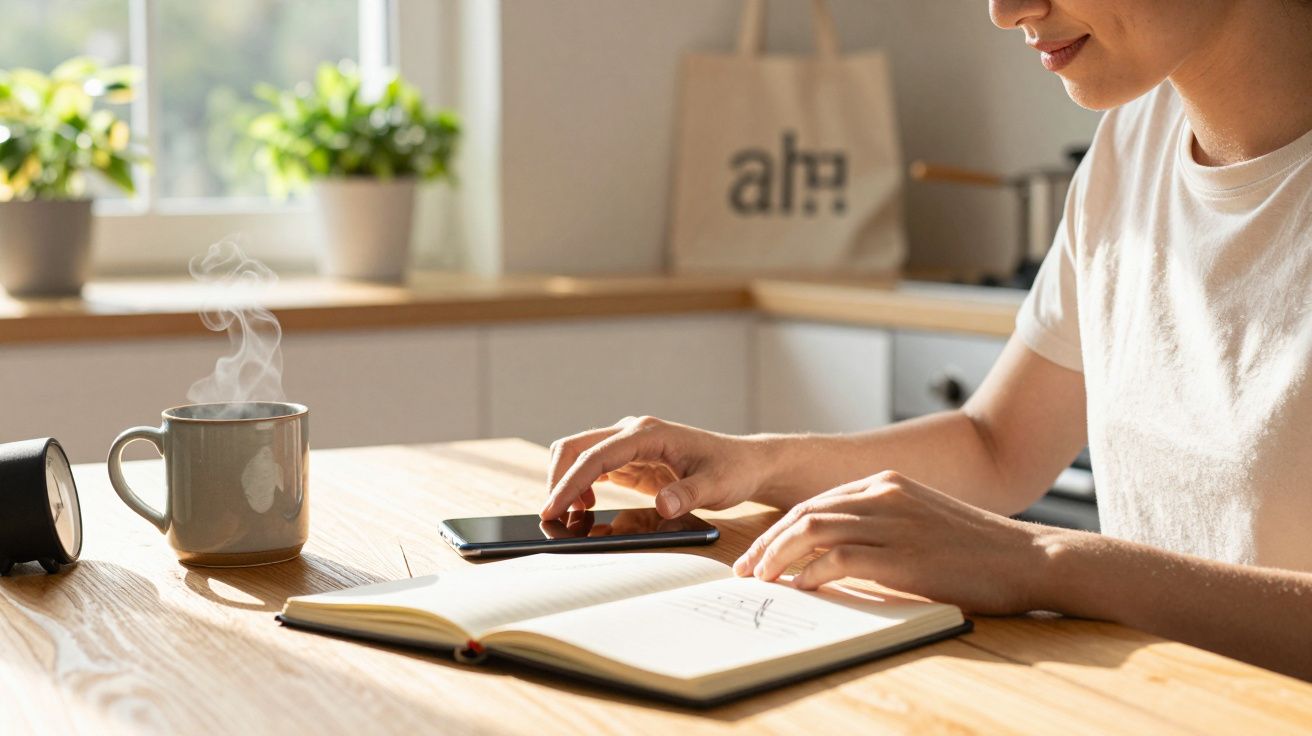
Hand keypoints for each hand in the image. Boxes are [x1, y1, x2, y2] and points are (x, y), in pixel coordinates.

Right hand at [541, 416, 767, 519]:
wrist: (744, 463)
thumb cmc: (732, 470)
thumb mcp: (717, 486)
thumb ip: (689, 494)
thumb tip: (664, 504)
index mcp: (648, 433)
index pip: (596, 455)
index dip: (570, 483)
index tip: (553, 509)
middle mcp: (633, 432)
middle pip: (575, 447)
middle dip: (557, 480)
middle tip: (553, 518)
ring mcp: (629, 444)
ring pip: (579, 455)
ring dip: (566, 484)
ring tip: (572, 519)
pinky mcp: (629, 459)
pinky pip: (593, 468)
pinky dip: (580, 487)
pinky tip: (586, 510)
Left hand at [733, 470, 1049, 614]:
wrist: (1029, 558)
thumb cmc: (979, 550)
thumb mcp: (922, 523)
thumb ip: (881, 528)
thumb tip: (835, 556)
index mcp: (888, 483)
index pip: (816, 502)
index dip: (781, 529)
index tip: (760, 553)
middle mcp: (884, 494)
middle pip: (804, 512)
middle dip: (767, 542)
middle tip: (746, 569)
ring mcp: (891, 521)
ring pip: (811, 530)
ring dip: (777, 557)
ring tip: (760, 580)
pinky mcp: (900, 553)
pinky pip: (837, 558)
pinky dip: (810, 574)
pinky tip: (799, 589)